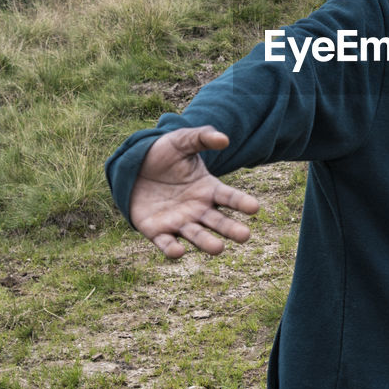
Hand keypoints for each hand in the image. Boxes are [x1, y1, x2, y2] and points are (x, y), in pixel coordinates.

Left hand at [128, 126, 260, 258]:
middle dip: (231, 230)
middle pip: (218, 222)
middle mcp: (198, 209)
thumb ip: (203, 138)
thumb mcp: (182, 141)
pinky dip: (172, 250)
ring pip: (196, 236)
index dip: (242, 203)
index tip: (255, 208)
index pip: (229, 197)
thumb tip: (224, 139)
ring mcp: (179, 222)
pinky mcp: (157, 231)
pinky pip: (167, 243)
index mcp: (208, 189)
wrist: (133, 167)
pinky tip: (178, 251)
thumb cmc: (163, 154)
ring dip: (207, 243)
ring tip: (218, 248)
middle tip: (245, 235)